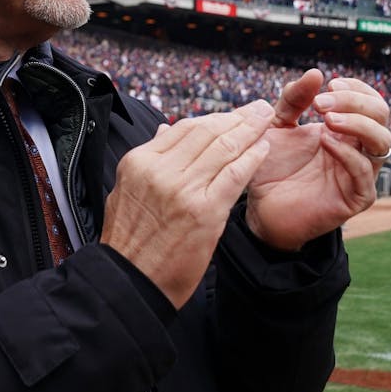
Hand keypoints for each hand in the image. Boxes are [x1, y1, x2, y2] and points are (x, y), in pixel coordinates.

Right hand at [101, 100, 273, 308]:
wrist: (130, 282)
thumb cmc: (130, 242)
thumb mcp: (125, 191)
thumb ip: (149, 160)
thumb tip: (164, 129)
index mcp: (139, 162)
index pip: (184, 128)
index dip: (214, 118)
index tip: (232, 115)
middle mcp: (160, 170)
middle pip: (207, 132)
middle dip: (237, 118)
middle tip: (258, 109)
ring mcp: (183, 189)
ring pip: (224, 148)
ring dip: (250, 131)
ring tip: (265, 121)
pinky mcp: (204, 211)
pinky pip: (235, 175)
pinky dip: (252, 159)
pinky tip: (263, 149)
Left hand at [245, 69, 390, 250]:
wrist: (260, 208)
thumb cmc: (271, 166)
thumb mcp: (277, 125)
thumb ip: (293, 100)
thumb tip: (316, 72)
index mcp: (346, 130)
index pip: (371, 101)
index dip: (356, 88)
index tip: (331, 84)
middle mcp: (359, 149)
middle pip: (381, 115)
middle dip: (355, 101)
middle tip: (322, 103)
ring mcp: (360, 174)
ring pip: (382, 142)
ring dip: (357, 123)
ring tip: (327, 119)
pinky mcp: (356, 199)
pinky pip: (364, 172)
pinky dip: (348, 153)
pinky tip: (325, 142)